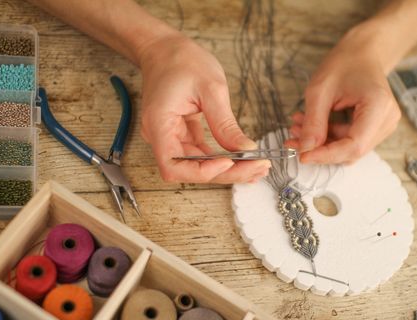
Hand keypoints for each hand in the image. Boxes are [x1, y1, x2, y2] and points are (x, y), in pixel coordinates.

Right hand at [138, 34, 270, 182]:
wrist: (165, 49)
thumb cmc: (182, 61)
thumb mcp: (211, 88)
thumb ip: (225, 123)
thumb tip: (246, 148)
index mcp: (159, 124)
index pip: (173, 165)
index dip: (201, 172)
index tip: (229, 163)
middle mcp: (160, 136)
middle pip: (189, 170)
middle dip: (225, 173)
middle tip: (257, 168)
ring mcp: (170, 137)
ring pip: (198, 165)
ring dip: (227, 169)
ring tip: (256, 167)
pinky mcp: (181, 135)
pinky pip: (201, 154)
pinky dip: (222, 159)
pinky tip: (243, 159)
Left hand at [285, 33, 400, 163]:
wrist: (361, 53)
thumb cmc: (344, 64)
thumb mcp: (319, 90)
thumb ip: (313, 122)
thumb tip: (305, 150)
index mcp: (378, 106)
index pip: (354, 146)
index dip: (327, 155)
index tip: (303, 155)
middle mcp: (387, 119)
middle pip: (352, 151)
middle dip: (321, 149)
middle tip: (293, 139)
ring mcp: (384, 125)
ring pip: (349, 149)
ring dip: (322, 143)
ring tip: (298, 126)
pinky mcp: (376, 128)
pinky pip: (350, 141)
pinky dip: (329, 138)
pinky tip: (312, 126)